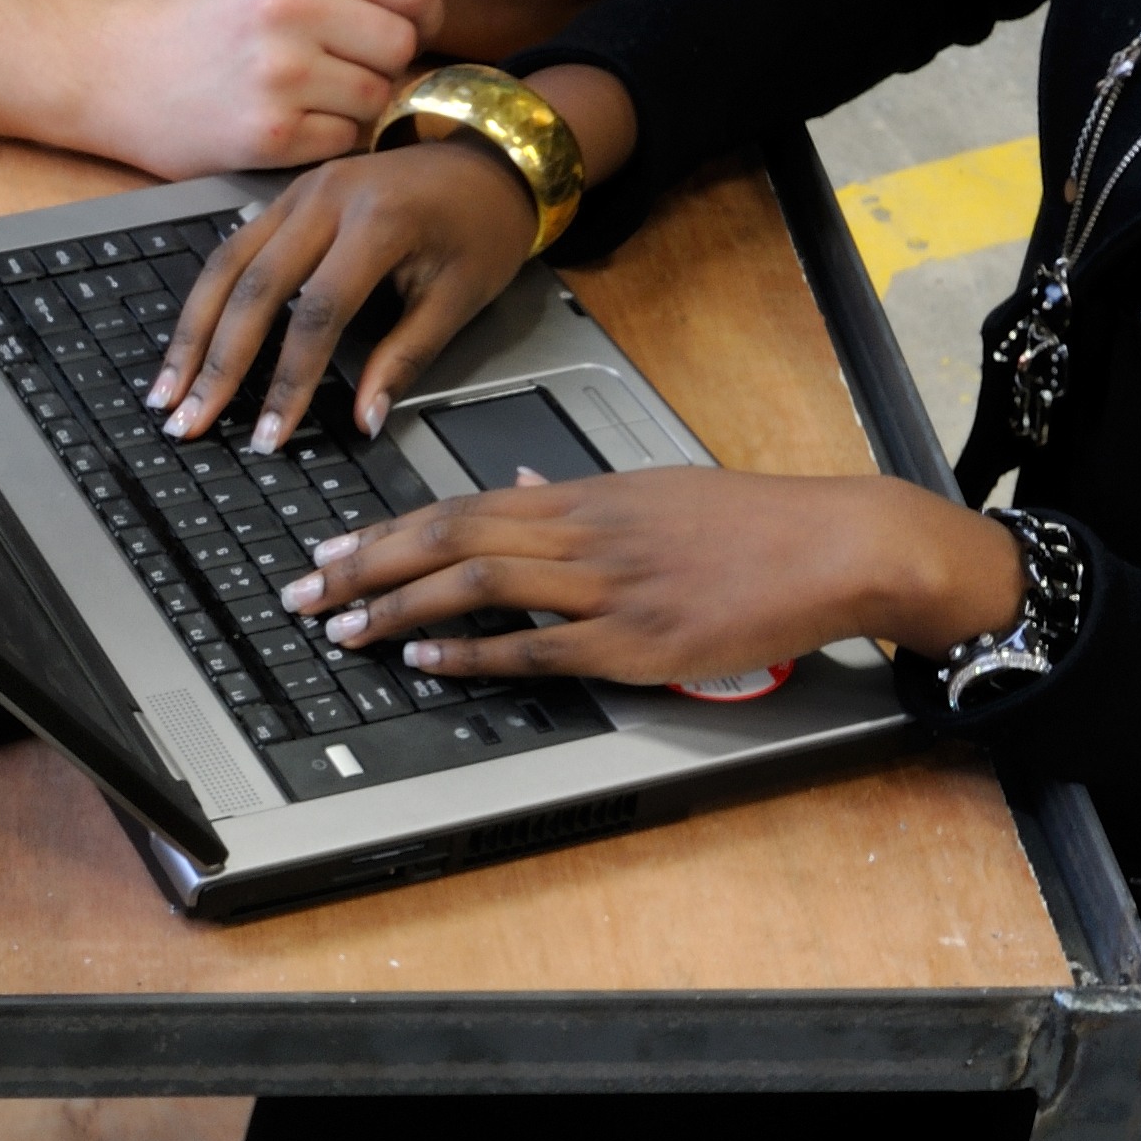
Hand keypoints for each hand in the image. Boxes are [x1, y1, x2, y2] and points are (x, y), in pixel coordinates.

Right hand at [88, 0, 449, 175]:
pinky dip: (327, 137)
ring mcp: (277, 74)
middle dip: (385, 62)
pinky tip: (289, 122)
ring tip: (311, 94)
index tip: (401, 26)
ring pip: (377, 97)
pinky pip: (344, 140)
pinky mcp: (266, 133)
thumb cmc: (200, 17)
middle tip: (346, 67)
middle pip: (401, 44)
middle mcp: (289, 9)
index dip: (423, 10)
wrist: (111, 69)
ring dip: (357, 104)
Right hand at [151, 137, 542, 443]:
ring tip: (167, 390)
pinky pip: (233, 249)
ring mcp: (299, 191)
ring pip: (226, 266)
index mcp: (379, 222)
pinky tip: (188, 343)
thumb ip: (407, 358)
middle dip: (216, 363)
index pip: (318, 314)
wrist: (486, 159)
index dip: (289, 381)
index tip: (269, 435)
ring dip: (192, 334)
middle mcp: (327, 198)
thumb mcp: (460, 297)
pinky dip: (207, 300)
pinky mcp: (286, 196)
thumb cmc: (480, 227)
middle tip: (187, 421)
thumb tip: (365, 421)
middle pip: (253, 288)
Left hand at [276, 471, 1023, 690]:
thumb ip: (580, 492)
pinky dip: (475, 652)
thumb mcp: (654, 488)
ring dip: (401, 609)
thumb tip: (524, 480)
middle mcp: (585, 531)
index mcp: (586, 493)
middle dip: (366, 567)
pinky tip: (427, 660)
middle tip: (306, 591)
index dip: (386, 531)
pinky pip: (538, 645)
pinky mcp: (639, 639)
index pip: (460, 504)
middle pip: (450, 539)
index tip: (331, 548)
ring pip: (480, 586)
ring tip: (345, 629)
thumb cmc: (751, 523)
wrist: (834, 545)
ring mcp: (610, 585)